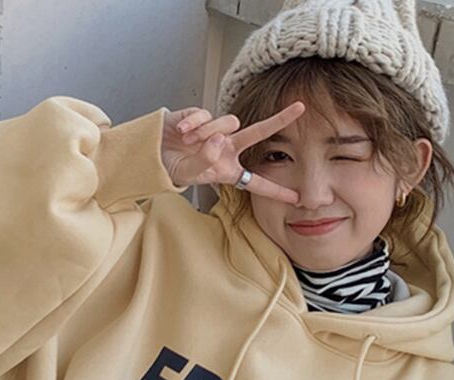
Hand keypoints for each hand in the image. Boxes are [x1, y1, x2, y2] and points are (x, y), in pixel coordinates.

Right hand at [160, 102, 305, 203]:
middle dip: (279, 119)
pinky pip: (206, 115)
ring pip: (228, 123)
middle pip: (259, 132)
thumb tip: (218, 140)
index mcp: (228, 170)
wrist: (153, 150)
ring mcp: (218, 130)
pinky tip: (181, 131)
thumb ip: (204, 161)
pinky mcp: (204, 114)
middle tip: (300, 108)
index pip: (256, 182)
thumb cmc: (172, 166)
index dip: (275, 190)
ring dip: (206, 134)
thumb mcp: (188, 174)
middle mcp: (228, 148)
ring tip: (187, 141)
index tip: (296, 197)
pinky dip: (192, 125)